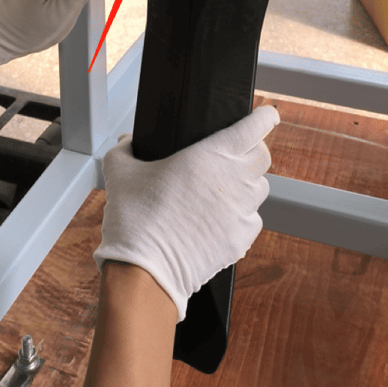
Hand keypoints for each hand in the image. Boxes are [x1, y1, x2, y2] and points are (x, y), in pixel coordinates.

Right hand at [93, 105, 279, 322]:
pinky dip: (242, 215)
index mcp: (209, 155)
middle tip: (236, 154)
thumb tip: (127, 142)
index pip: (254, 127)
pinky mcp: (241, 239)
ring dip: (248, 183)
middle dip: (254, 150)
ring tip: (224, 189)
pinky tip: (220, 218)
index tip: (268, 115)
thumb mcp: (120, 172)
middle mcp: (233, 181)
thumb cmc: (135, 220)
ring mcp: (240, 212)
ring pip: (260, 189)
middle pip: (263, 156)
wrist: (144, 271)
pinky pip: (252, 219)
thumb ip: (124, 149)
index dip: (265, 117)